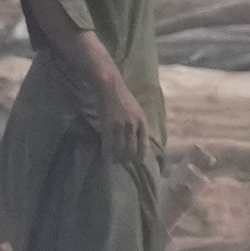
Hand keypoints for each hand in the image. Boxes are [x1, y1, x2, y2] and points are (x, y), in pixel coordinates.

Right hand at [76, 38, 152, 164]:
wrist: (110, 87)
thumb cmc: (124, 98)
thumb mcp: (137, 111)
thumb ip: (139, 124)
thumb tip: (140, 139)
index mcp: (143, 122)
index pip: (144, 144)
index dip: (140, 155)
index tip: (137, 162)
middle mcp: (133, 125)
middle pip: (132, 149)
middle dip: (128, 159)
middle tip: (123, 163)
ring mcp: (120, 126)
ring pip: (120, 148)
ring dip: (117, 157)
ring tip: (114, 161)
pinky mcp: (108, 125)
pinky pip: (108, 143)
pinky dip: (106, 150)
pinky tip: (105, 154)